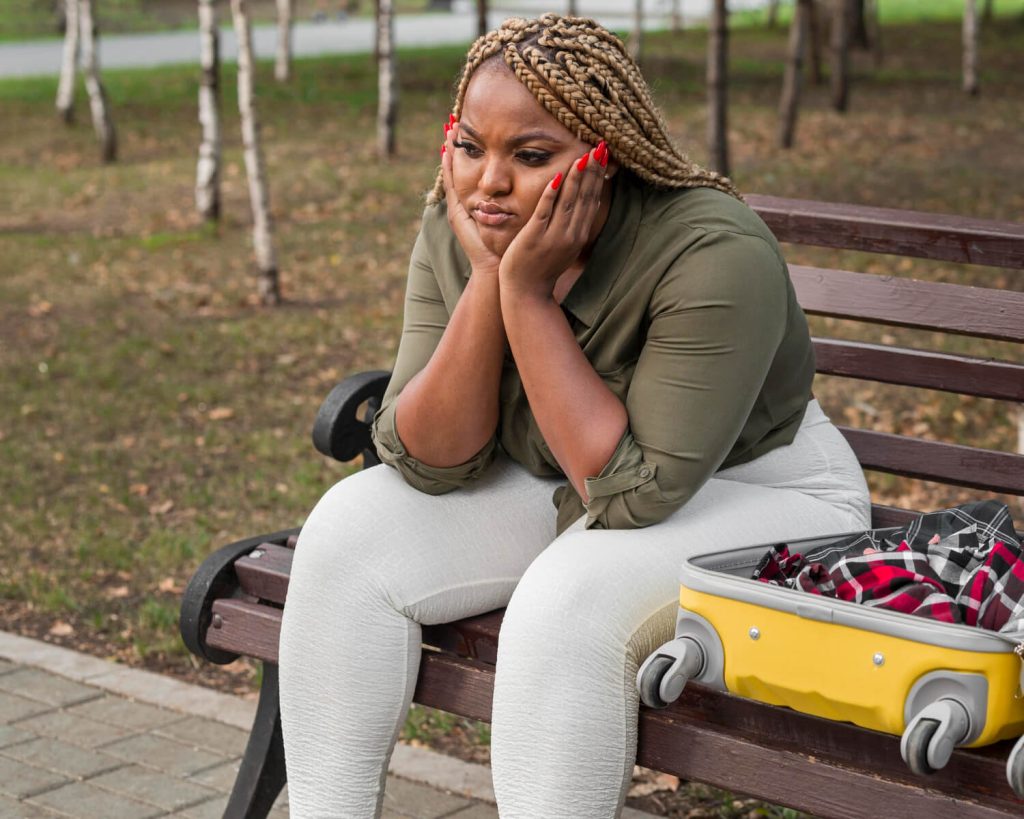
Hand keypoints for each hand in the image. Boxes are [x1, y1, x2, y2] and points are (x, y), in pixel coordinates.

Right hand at [440, 118, 501, 276]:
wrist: (497, 269)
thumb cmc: (507, 246)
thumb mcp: (512, 218)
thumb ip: (514, 200)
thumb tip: (523, 182)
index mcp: (477, 204)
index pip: (471, 171)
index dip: (469, 152)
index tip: (466, 127)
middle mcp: (464, 204)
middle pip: (456, 167)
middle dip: (453, 144)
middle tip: (452, 119)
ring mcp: (458, 208)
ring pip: (450, 172)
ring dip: (448, 149)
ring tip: (448, 125)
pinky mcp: (457, 214)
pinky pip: (450, 184)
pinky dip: (447, 166)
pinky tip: (446, 148)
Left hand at [498, 141, 608, 300]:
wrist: (526, 292)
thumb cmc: (543, 266)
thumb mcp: (566, 244)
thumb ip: (576, 223)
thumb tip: (591, 199)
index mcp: (579, 234)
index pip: (592, 199)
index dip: (598, 176)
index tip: (604, 155)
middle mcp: (571, 234)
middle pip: (585, 197)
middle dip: (592, 171)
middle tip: (599, 146)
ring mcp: (553, 236)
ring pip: (568, 202)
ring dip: (576, 177)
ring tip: (583, 155)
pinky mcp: (534, 237)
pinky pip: (544, 212)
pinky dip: (551, 194)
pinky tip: (557, 176)